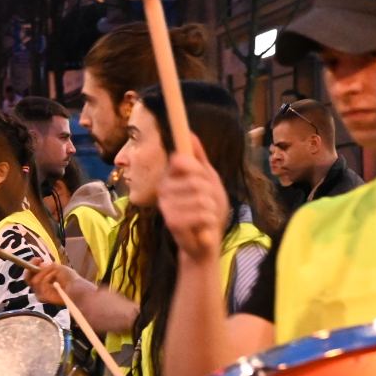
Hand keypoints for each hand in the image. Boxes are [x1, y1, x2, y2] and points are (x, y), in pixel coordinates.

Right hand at [24, 260, 82, 305]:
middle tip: (39, 262)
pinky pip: (39, 287)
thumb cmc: (69, 278)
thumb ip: (47, 267)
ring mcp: (39, 291)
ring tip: (54, 274)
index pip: (30, 271)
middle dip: (31, 268)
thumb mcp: (58, 268)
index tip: (38, 259)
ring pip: (34, 281)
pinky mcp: (41, 297)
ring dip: (44, 274)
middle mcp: (39, 285)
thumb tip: (40, 266)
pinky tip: (55, 283)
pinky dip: (47, 282)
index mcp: (42, 277)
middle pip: (27, 277)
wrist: (75, 289)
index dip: (31, 264)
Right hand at [158, 136, 228, 264]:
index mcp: (170, 176)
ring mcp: (166, 205)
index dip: (195, 166)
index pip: (181, 159)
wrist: (204, 242)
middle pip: (196, 178)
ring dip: (211, 208)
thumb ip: (199, 158)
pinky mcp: (171, 221)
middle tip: (208, 203)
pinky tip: (203, 226)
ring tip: (206, 216)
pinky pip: (200, 212)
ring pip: (201, 196)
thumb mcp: (208, 179)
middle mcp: (164, 188)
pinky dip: (209, 219)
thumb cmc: (206, 210)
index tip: (200, 174)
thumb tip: (190, 133)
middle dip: (210, 191)